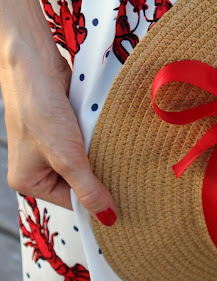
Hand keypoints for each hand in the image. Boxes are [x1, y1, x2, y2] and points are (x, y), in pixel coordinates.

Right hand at [3, 44, 116, 224]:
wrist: (34, 63)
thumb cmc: (39, 109)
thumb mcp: (67, 157)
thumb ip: (88, 189)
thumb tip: (106, 217)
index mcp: (29, 181)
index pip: (70, 202)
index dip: (96, 201)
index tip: (124, 201)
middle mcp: (37, 166)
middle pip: (79, 183)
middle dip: (99, 175)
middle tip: (123, 174)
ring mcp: (50, 146)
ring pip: (86, 162)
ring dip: (100, 156)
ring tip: (114, 151)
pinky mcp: (64, 128)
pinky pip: (86, 143)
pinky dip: (97, 139)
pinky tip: (107, 136)